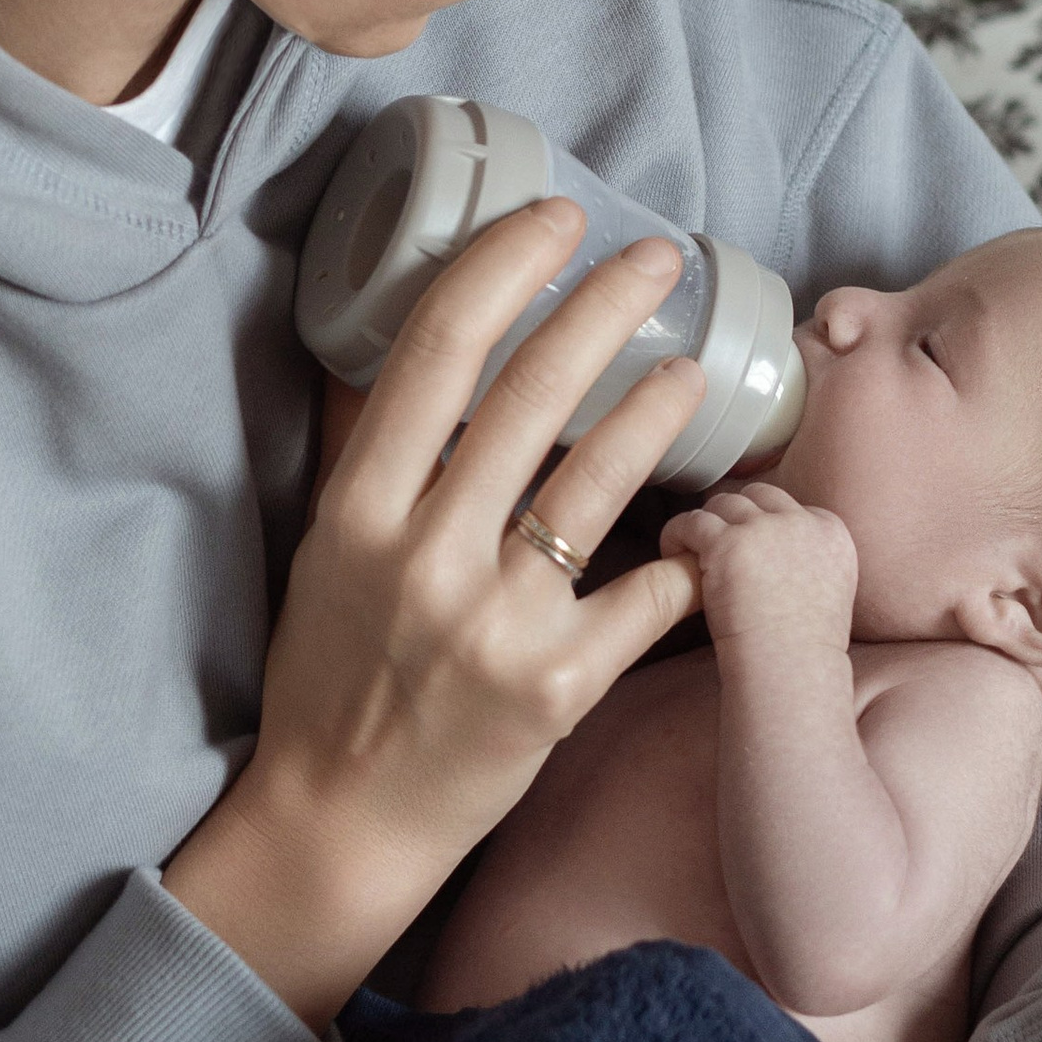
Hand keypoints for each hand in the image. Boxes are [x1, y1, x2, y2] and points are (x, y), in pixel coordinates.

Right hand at [166, 204, 705, 1025]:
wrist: (342, 822)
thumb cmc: (332, 676)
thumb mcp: (326, 550)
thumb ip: (368, 453)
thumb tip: (403, 340)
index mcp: (360, 509)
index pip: (436, 353)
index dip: (503, 267)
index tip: (554, 219)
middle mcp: (426, 555)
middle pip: (530, 394)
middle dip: (603, 306)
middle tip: (656, 258)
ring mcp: (495, 623)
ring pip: (599, 483)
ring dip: (656, 409)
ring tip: (691, 368)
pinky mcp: (556, 688)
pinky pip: (646, 597)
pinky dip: (687, 557)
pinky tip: (715, 521)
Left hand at [660, 483, 860, 649]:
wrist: (790, 669)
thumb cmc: (803, 648)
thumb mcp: (830, 589)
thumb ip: (811, 559)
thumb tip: (779, 552)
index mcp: (831, 532)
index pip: (791, 506)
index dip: (765, 524)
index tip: (750, 551)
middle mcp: (801, 522)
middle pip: (758, 496)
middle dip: (735, 516)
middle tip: (717, 546)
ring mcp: (764, 529)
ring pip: (723, 503)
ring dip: (706, 524)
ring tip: (692, 551)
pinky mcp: (727, 543)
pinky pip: (691, 521)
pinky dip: (677, 533)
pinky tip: (672, 552)